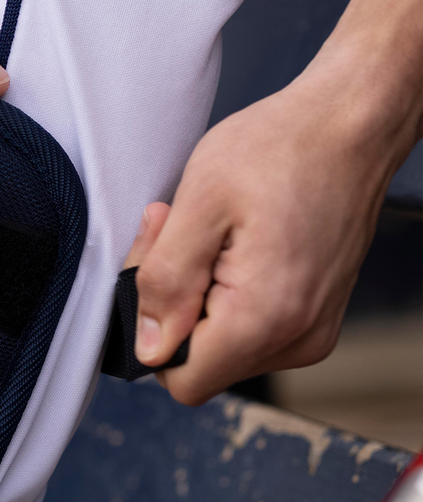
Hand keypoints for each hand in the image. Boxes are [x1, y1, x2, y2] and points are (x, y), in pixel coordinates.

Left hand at [126, 70, 397, 404]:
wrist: (353, 121)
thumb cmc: (281, 146)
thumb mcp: (199, 202)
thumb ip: (165, 281)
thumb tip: (148, 348)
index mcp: (265, 318)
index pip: (182, 380)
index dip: (153, 335)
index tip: (159, 270)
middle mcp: (296, 338)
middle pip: (200, 365)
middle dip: (174, 309)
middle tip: (176, 237)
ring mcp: (310, 333)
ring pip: (221, 350)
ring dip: (198, 299)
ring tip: (209, 236)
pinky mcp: (314, 320)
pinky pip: (249, 334)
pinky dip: (227, 298)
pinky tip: (230, 247)